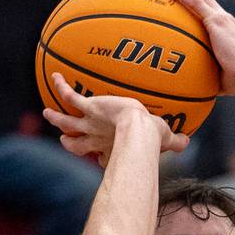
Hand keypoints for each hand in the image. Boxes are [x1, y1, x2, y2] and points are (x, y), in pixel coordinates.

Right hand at [43, 72, 189, 165]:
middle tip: (63, 139)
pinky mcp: (89, 108)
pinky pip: (70, 96)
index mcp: (112, 149)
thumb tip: (187, 142)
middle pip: (76, 144)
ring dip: (56, 118)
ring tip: (47, 112)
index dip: (99, 158)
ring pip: (66, 123)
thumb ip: (175, 142)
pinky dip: (62, 86)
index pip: (101, 158)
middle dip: (69, 142)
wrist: (138, 129)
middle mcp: (97, 139)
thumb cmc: (152, 138)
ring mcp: (90, 124)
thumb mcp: (165, 139)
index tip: (100, 158)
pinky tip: (56, 75)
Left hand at [165, 0, 234, 98]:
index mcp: (229, 30)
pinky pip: (195, 3)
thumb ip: (210, 75)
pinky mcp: (216, 20)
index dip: (200, 4)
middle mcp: (226, 20)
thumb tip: (198, 87)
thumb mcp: (221, 75)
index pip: (212, 13)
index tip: (188, 0)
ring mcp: (221, 18)